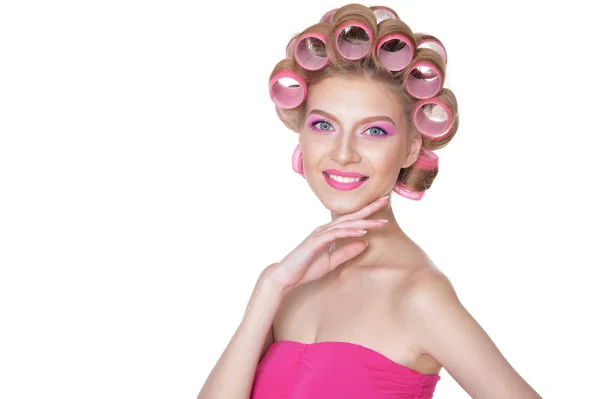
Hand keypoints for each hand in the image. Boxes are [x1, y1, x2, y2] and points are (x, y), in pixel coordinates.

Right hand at [264, 195, 389, 292]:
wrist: (286, 276)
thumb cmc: (306, 269)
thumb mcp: (332, 262)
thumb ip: (347, 252)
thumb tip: (364, 242)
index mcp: (329, 233)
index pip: (351, 221)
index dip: (367, 214)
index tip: (383, 210)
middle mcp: (325, 230)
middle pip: (351, 217)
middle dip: (369, 209)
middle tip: (385, 200)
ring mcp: (320, 234)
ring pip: (345, 224)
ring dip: (363, 221)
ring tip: (380, 221)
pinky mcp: (315, 242)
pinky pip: (336, 234)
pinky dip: (349, 231)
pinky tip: (362, 231)